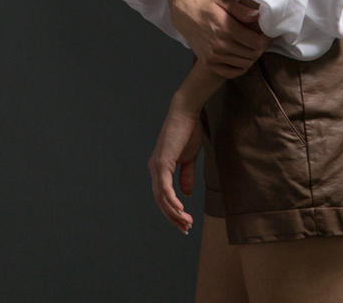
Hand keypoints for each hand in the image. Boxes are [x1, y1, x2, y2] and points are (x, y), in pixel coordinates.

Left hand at [147, 103, 205, 233]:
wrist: (186, 113)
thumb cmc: (187, 132)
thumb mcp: (188, 158)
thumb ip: (186, 176)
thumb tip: (185, 194)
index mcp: (160, 169)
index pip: (163, 196)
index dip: (172, 211)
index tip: (184, 222)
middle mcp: (154, 170)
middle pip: (160, 201)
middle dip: (172, 217)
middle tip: (185, 228)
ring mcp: (156, 166)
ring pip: (161, 198)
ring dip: (173, 213)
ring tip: (185, 222)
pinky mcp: (162, 163)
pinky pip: (165, 187)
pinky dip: (171, 200)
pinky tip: (180, 209)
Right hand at [163, 0, 267, 78]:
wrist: (184, 15)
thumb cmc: (205, 5)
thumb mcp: (223, 1)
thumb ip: (241, 9)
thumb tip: (258, 16)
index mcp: (227, 29)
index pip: (256, 43)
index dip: (266, 40)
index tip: (267, 35)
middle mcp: (221, 45)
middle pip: (252, 55)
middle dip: (261, 49)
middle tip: (262, 41)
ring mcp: (214, 56)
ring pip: (244, 64)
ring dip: (252, 57)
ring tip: (252, 48)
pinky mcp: (209, 62)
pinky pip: (231, 72)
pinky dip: (240, 68)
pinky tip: (242, 59)